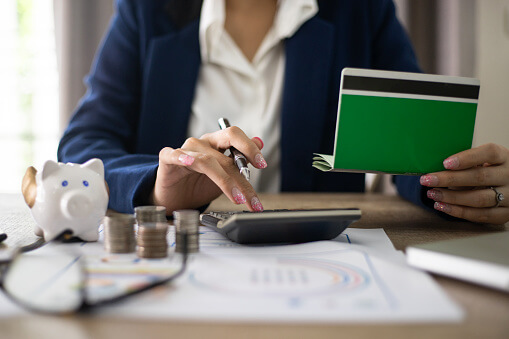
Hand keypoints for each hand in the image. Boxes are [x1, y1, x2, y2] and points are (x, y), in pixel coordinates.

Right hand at [150, 126, 266, 213]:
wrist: (174, 199)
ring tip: (238, 198)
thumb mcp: (224, 176)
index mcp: (216, 143)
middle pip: (225, 149)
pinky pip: (174, 155)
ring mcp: (184, 150)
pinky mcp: (167, 159)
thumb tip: (260, 142)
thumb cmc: (198, 185)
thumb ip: (240, 161)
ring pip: (207, 160)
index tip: (263, 165)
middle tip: (251, 191)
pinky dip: (182, 157)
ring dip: (225, 180)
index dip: (250, 147)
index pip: (235, 136)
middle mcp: (201, 143)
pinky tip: (190, 163)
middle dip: (242, 172)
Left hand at [420, 143, 508, 224]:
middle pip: (480, 177)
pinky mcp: (506, 213)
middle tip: (427, 180)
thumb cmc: (488, 169)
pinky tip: (442, 206)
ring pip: (479, 199)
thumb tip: (434, 166)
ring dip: (452, 198)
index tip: (445, 163)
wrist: (507, 185)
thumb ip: (465, 162)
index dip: (467, 158)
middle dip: (450, 179)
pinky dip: (458, 212)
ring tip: (432, 193)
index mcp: (504, 156)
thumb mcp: (482, 160)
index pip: (489, 153)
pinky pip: (481, 215)